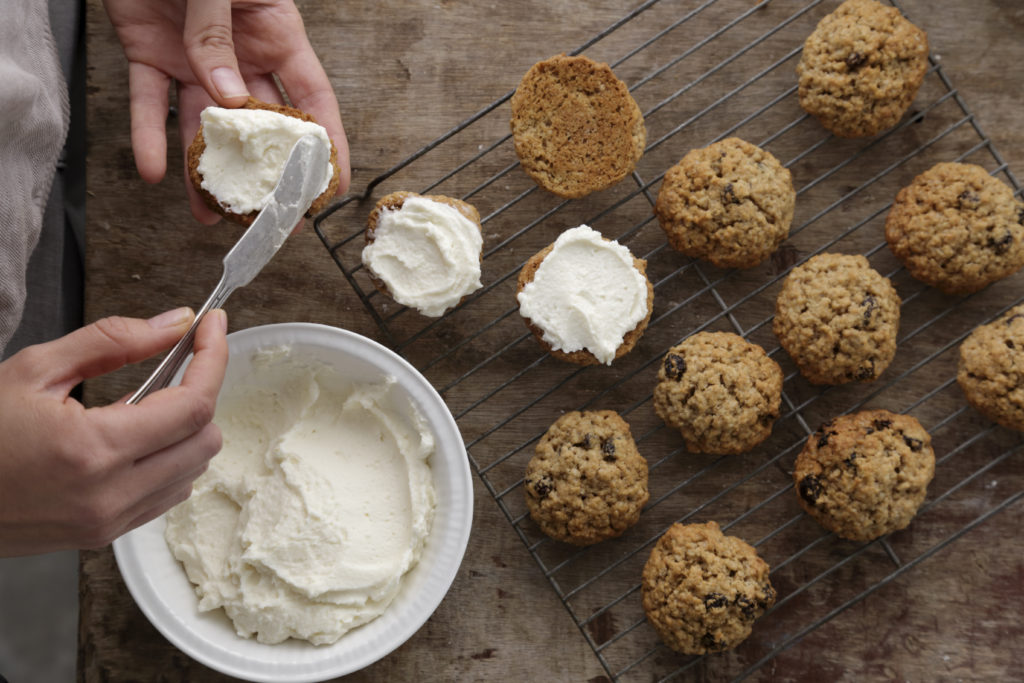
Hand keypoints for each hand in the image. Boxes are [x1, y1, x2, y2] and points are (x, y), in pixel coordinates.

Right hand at [0, 308, 228, 556]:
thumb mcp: (35, 369)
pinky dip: (168, 461)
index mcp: (94, 450)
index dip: (213, 358)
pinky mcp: (103, 536)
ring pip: (192, 471)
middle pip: (205, 440)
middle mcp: (110, 494)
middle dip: (200, 393)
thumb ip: (113, 341)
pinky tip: (134, 438)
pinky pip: (166, 496)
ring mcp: (108, 522)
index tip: (214, 326)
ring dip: (185, 430)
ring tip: (143, 403)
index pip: (194, 405)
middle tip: (177, 363)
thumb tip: (174, 323)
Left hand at [102, 0, 349, 223]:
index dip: (326, 146)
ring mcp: (194, 57)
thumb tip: (225, 96)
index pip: (313, 100)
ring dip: (204, 170)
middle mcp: (239, 53)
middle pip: (258, 125)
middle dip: (263, 173)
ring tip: (209, 213)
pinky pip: (150, 102)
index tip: (331, 188)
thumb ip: (218, 32)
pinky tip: (153, 171)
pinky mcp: (149, 52)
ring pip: (204, 126)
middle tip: (267, 214)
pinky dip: (148, 136)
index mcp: (277, 33)